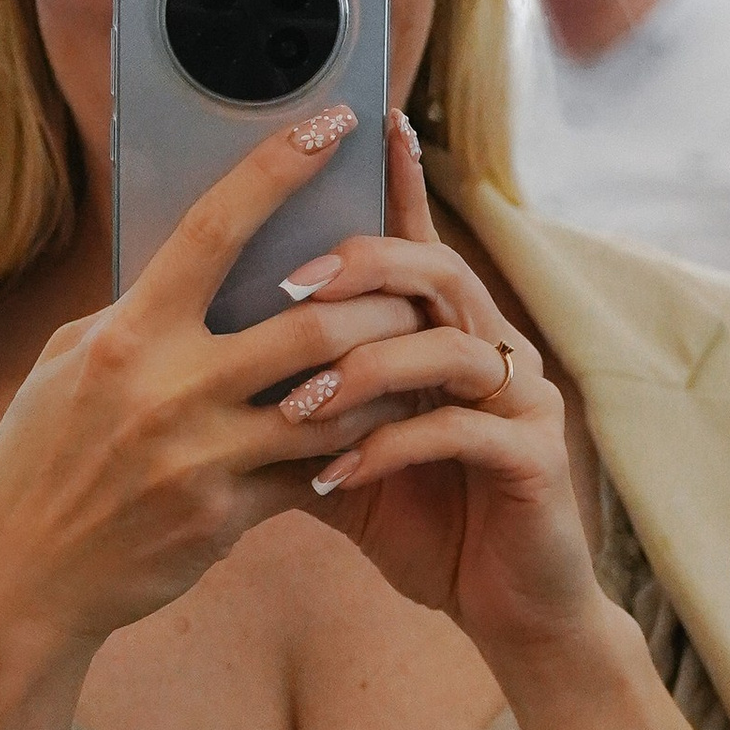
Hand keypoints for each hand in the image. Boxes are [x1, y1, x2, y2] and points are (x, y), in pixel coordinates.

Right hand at [0, 110, 422, 661]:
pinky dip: (355, 444)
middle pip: (311, 322)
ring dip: (387, 372)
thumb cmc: (41, 458)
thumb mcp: (70, 367)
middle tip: (414, 278)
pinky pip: (318, 470)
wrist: (19, 580)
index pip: (213, 229)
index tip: (332, 123)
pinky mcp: (227, 517)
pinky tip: (383, 426)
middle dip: (379, 299)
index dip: (278, 168)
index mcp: (125, 336)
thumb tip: (198, 265)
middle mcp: (166, 390)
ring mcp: (201, 458)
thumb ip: (138, 318)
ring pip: (336, 402)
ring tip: (418, 349)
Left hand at [273, 116, 605, 669]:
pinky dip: (388, 448)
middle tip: (285, 288)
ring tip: (294, 405)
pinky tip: (333, 476)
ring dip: (362, 370)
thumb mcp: (341, 454)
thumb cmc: (420, 522)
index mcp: (447, 334)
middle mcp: (492, 347)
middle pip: (434, 271)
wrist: (507, 608)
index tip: (369, 122)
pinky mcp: (533, 456)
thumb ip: (292, 405)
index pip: (418, 241)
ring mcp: (520, 397)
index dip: (398, 183)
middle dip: (359, 269)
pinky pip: (459, 430)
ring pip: (447, 344)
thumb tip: (196, 369)